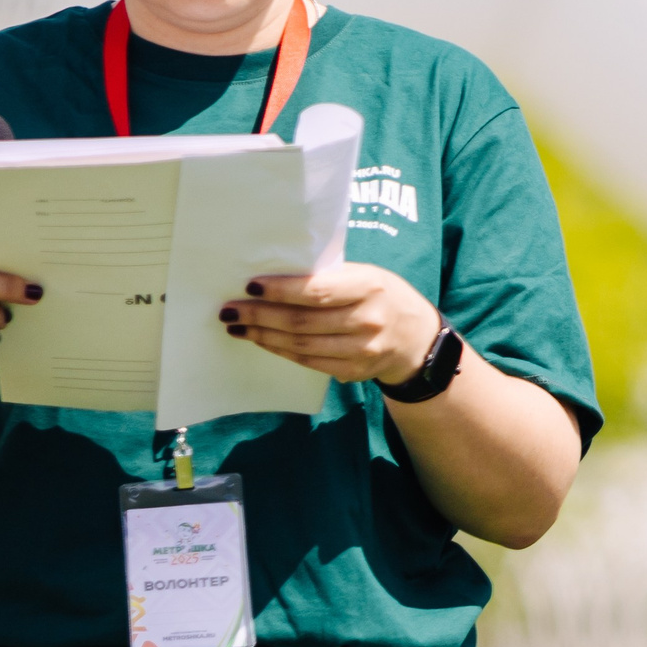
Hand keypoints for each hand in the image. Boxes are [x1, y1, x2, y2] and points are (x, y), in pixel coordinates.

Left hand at [222, 263, 441, 385]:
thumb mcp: (366, 276)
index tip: (250, 286)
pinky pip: (308, 362)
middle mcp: (368, 320)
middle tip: (229, 310)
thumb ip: (331, 277)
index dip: (281, 290)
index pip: (318, 290)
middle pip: (303, 322)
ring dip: (263, 335)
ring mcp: (362, 350)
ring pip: (301, 345)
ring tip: (237, 326)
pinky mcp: (354, 371)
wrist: (416, 337)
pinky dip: (280, 351)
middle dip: (260, 315)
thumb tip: (275, 277)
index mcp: (370, 287)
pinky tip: (262, 340)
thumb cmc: (381, 296)